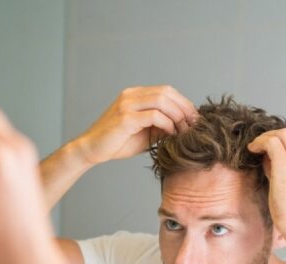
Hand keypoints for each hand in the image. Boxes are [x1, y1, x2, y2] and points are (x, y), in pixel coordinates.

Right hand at [72, 86, 197, 165]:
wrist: (91, 150)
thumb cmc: (116, 143)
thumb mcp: (144, 133)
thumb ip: (160, 126)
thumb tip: (182, 126)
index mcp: (135, 94)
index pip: (166, 91)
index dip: (183, 103)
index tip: (193, 119)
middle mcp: (131, 95)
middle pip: (167, 92)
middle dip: (185, 107)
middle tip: (194, 124)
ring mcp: (127, 105)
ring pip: (162, 100)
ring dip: (177, 115)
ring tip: (184, 130)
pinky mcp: (125, 118)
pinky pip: (154, 116)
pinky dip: (166, 124)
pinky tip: (170, 134)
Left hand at [247, 127, 285, 245]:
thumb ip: (285, 170)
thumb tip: (268, 158)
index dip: (283, 141)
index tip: (269, 149)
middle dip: (273, 135)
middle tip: (259, 145)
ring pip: (282, 134)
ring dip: (266, 138)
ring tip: (254, 147)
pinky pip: (271, 142)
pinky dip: (260, 142)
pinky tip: (252, 150)